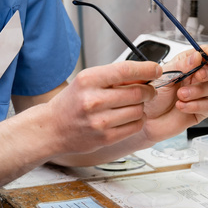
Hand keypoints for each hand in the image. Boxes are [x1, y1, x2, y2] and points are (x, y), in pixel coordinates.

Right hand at [43, 59, 159, 157]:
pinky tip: (128, 117)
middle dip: (148, 90)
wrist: (51, 129)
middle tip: (148, 90)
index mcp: (88, 80)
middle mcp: (93, 100)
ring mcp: (99, 121)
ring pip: (139, 110)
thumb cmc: (72, 102)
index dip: (147, 69)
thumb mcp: (86, 81)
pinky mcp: (106, 138)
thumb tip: (146, 73)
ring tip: (131, 105)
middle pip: (138, 92)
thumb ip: (113, 76)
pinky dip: (138, 120)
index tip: (156, 69)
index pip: (126, 70)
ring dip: (141, 106)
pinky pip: (136, 126)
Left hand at [141, 47, 207, 142]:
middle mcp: (195, 79)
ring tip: (181, 95)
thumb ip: (181, 66)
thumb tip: (197, 56)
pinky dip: (194, 105)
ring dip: (199, 90)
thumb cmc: (151, 98)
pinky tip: (181, 106)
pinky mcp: (200, 110)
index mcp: (186, 66)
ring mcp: (199, 94)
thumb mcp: (162, 77)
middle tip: (198, 76)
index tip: (207, 57)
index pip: (206, 54)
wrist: (146, 121)